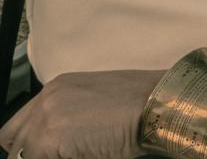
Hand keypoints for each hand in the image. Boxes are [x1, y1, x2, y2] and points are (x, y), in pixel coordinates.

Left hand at [0, 69, 162, 158]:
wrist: (158, 103)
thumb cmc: (142, 105)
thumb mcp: (97, 104)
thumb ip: (69, 118)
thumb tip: (59, 145)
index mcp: (57, 88)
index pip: (20, 124)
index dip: (27, 144)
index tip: (40, 153)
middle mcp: (46, 98)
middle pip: (12, 140)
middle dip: (30, 153)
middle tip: (58, 154)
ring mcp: (45, 117)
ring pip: (22, 154)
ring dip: (44, 156)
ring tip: (76, 153)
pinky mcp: (50, 138)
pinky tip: (84, 154)